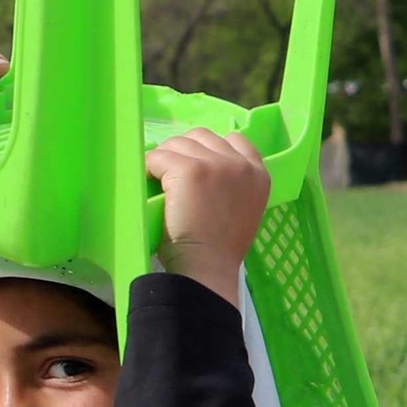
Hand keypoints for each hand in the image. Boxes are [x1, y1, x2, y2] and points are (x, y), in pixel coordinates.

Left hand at [147, 128, 268, 305]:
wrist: (207, 269)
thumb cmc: (218, 253)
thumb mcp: (241, 212)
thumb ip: (232, 187)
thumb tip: (203, 174)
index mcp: (259, 175)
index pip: (235, 139)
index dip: (209, 149)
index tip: (195, 167)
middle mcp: (240, 165)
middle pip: (202, 136)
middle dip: (183, 152)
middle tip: (169, 175)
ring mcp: (215, 164)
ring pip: (178, 144)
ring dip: (164, 159)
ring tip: (157, 182)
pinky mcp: (189, 170)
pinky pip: (157, 156)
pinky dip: (148, 168)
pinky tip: (147, 184)